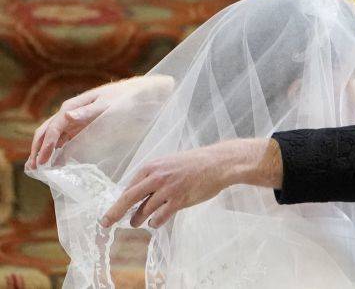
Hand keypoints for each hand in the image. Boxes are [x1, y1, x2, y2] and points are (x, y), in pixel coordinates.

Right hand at [26, 75, 173, 169]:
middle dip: (39, 149)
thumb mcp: (111, 104)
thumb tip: (66, 115)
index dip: (47, 144)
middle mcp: (72, 113)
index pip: (54, 126)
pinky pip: (67, 140)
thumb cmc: (128, 97)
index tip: (43, 161)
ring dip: (45, 151)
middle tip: (33, 169)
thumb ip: (90, 111)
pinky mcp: (85, 127)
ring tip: (38, 169)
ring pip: (55, 137)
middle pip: (48, 131)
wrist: (145, 94)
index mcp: (74, 105)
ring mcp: (77, 121)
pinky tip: (56, 162)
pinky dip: (59, 151)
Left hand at [101, 138, 282, 228]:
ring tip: (137, 223)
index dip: (117, 201)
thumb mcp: (169, 164)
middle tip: (105, 223)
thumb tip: (136, 193)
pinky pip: (160, 216)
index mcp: (152, 167)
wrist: (218, 163)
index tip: (110, 211)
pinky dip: (155, 222)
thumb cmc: (194, 163)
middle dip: (114, 213)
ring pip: (144, 210)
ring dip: (138, 219)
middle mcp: (156, 177)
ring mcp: (168, 189)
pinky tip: (155, 222)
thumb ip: (153, 176)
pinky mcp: (179, 200)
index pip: (128, 187)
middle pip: (128, 198)